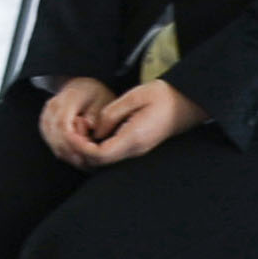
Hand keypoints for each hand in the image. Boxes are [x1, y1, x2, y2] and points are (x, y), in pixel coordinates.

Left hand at [45, 76, 194, 165]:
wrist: (186, 103)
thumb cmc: (164, 96)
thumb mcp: (135, 97)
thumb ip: (111, 114)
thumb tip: (95, 130)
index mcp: (134, 138)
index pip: (100, 155)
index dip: (81, 147)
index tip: (71, 132)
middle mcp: (135, 149)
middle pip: (100, 162)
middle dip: (81, 149)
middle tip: (72, 129)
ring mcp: (136, 150)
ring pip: (105, 159)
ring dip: (88, 149)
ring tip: (80, 128)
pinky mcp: (136, 146)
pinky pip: (112, 153)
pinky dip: (97, 146)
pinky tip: (93, 131)